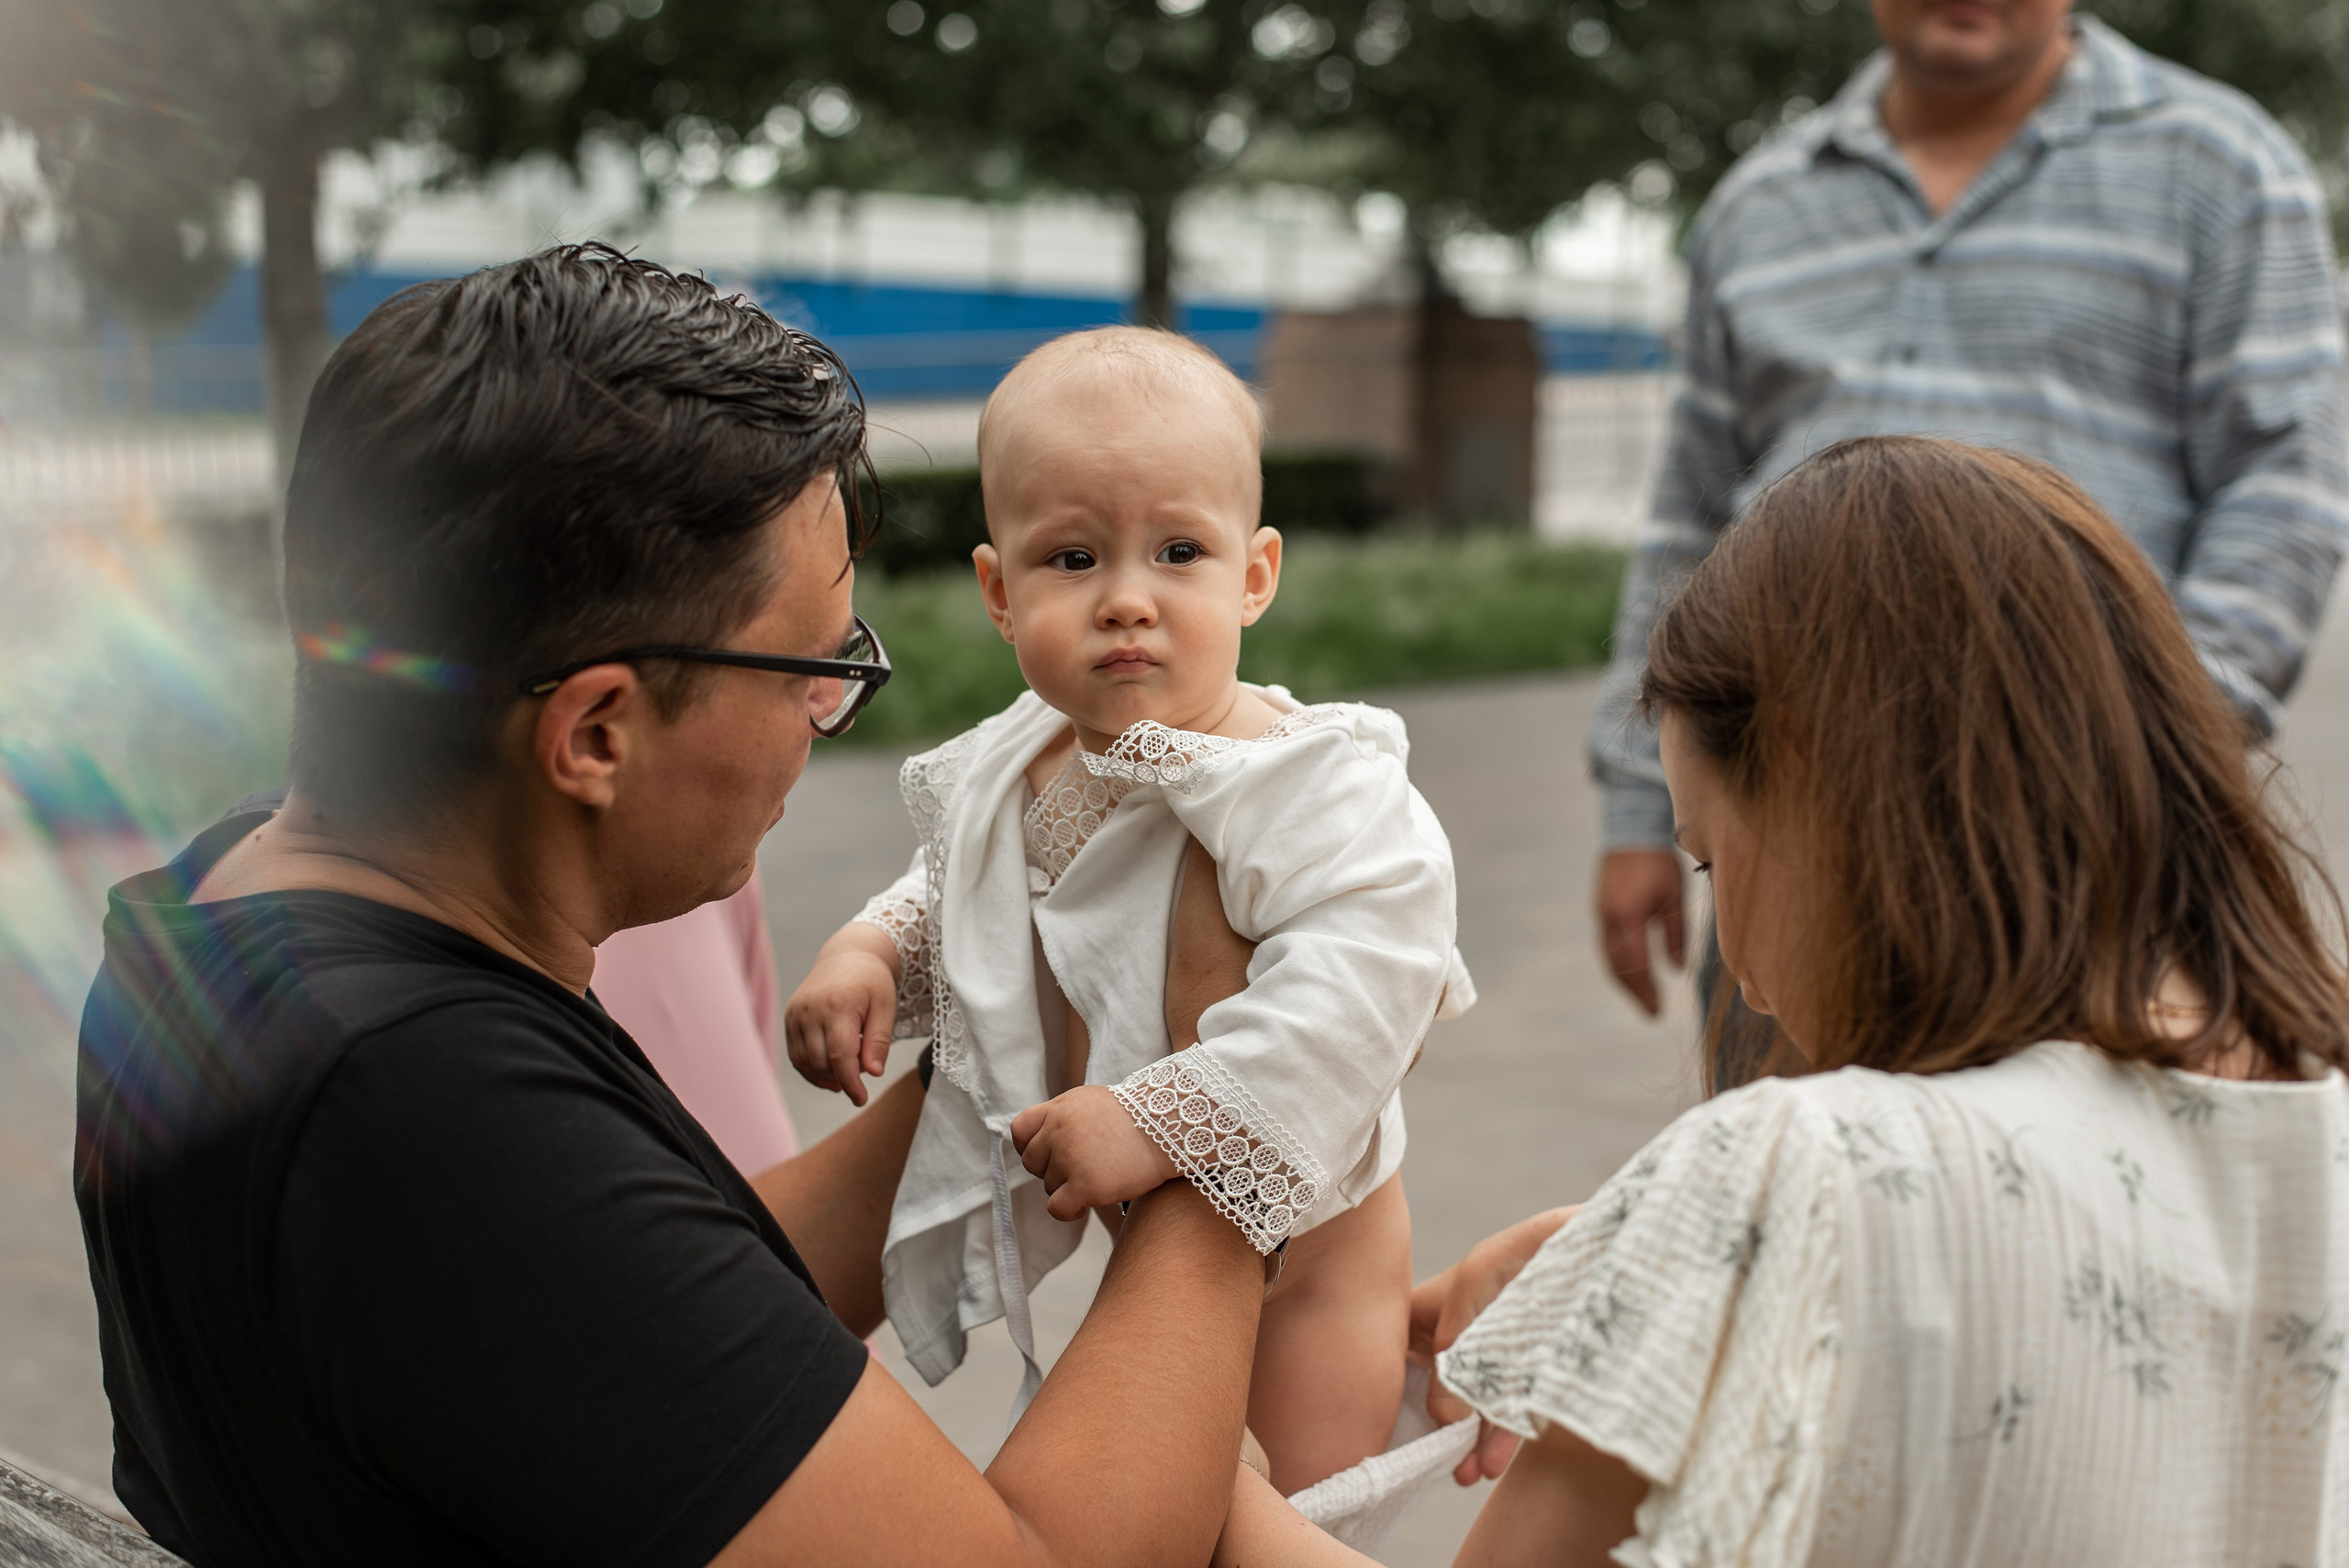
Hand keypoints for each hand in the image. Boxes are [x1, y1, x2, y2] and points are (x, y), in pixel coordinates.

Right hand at [784, 924, 900, 1106]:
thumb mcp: (886, 1007)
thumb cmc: (871, 982)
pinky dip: (811, 1068)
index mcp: (837, 1005)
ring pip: (804, 1062)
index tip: (861, 1099)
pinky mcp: (789, 1019)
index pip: (839, 1055)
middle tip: (863, 1066)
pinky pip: (796, 1055)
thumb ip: (879, 1041)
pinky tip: (830, 1067)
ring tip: (848, 1067)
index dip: (851, 1082)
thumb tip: (873, 1073)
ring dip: (825, 1075)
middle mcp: (810, 1010)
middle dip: (842, 1076)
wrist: (847, 956)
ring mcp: (796, 1014)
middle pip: (821, 1062)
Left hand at [1010, 1086, 1177, 1220]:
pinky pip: (1056, 1208)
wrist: (1171, 1128)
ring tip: (1098, 1177)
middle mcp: (1059, 1130)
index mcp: (1060, 1108)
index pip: (1020, 1130)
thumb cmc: (1138, 1118)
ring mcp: (1070, 1158)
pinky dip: (1068, 1211)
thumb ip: (1063, 1117)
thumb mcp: (1092, 1102)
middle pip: (1033, 1162)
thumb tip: (1042, 1140)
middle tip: (1082, 1168)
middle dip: (1052, 1170)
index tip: (1049, 1154)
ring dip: (1067, 1188)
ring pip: (1048, 1186)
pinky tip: (1085, 1205)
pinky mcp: (1085, 1185)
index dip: (1029, 1147)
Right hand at [1409, 1204, 1579, 1484]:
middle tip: (1437, 1465)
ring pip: (1470, 1407)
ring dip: (1468, 1442)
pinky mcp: (1525, 1374)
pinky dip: (1499, 1437)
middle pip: (1432, 1390)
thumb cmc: (1521, 1250)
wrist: (1596, 1252)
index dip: (1390, 1392)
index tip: (1394, 1428)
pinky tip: (1494, 1462)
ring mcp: (1490, 1357)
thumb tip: (1440, 1416)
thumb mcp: (1473, 1287)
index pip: (1393, 1357)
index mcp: (1428, 1309)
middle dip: (1433, 1431)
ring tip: (1468, 1475)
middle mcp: (1454, 1336)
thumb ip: (1451, 1346)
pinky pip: (1506, 1410)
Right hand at [1595, 848, 1683, 1014]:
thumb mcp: (1675, 898)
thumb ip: (1676, 935)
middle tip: (1651, 1014)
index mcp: (1628, 916)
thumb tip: (1677, 971)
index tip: (1659, 1011)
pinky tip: (1631, 973)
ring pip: (1609, 958)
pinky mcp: (1599, 909)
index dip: (1647, 990)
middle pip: (1618, 967)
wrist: (1630, 829)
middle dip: (1635, 993)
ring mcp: (1600, 914)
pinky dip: (1619, 964)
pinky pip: (1607, 945)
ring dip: (1625, 982)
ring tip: (1642, 999)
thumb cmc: (1659, 862)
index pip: (1636, 964)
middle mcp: (1608, 919)